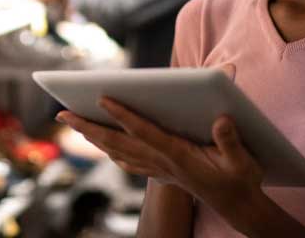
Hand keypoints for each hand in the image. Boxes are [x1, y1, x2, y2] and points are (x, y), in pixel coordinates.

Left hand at [56, 97, 263, 218]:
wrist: (240, 206)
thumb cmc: (241, 180)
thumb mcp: (243, 161)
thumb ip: (230, 140)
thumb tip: (221, 119)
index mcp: (178, 156)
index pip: (144, 131)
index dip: (123, 115)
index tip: (102, 98)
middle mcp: (163, 163)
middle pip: (118, 142)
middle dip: (89, 127)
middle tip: (62, 112)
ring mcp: (160, 170)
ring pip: (119, 152)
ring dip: (94, 137)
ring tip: (74, 122)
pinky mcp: (163, 174)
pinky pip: (130, 162)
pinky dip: (113, 152)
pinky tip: (106, 148)